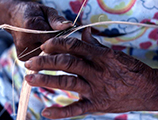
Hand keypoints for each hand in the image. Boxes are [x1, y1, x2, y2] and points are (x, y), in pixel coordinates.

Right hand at [9, 1, 71, 60]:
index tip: (63, 37)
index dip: (61, 40)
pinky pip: (38, 58)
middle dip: (55, 46)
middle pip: (50, 51)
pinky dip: (42, 53)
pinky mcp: (22, 57)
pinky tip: (39, 46)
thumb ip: (57, 20)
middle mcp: (25, 41)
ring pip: (45, 56)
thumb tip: (69, 25)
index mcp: (32, 27)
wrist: (14, 17)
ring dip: (49, 51)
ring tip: (44, 41)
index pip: (54, 40)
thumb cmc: (34, 13)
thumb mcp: (47, 11)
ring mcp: (22, 51)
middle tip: (54, 38)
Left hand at [24, 28, 157, 118]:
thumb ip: (95, 44)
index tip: (45, 46)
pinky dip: (60, 112)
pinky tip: (46, 113)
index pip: (74, 46)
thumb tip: (83, 33)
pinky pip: (76, 109)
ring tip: (30, 79)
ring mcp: (96, 89)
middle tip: (30, 63)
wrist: (147, 90)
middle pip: (66, 63)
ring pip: (67, 82)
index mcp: (102, 56)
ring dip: (46, 80)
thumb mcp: (114, 53)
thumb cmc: (131, 70)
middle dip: (45, 62)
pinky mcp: (97, 105)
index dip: (57, 44)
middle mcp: (97, 72)